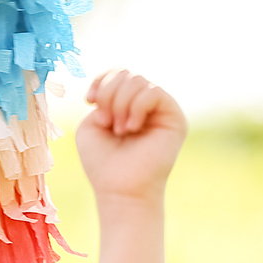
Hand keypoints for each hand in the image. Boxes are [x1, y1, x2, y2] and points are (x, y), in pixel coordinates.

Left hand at [75, 68, 186, 205]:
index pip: (118, 73)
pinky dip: (136, 107)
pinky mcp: (173, 116)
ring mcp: (160, 109)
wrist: (120, 189)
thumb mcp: (91, 125)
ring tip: (120, 130)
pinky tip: (132, 128)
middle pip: (126, 74)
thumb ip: (101, 99)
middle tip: (107, 123)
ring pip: (138, 81)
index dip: (102, 80)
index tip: (89, 100)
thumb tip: (121, 83)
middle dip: (108, 95)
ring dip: (120, 105)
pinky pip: (153, 92)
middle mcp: (145, 104)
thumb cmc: (103, 162)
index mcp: (125, 105)